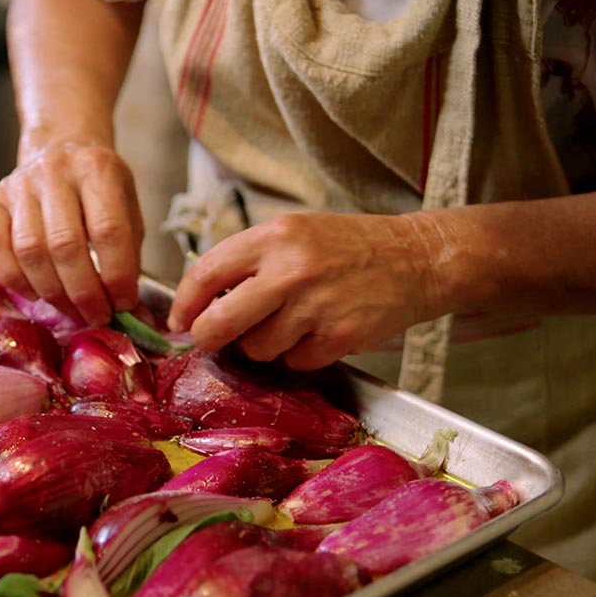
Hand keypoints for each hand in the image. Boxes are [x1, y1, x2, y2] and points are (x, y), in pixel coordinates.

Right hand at [0, 141, 144, 326]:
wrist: (60, 146)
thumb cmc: (98, 186)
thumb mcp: (126, 205)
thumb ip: (128, 251)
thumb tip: (129, 308)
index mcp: (97, 169)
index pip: (108, 230)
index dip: (117, 275)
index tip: (123, 303)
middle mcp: (55, 172)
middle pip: (64, 245)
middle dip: (83, 292)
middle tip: (96, 315)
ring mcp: (19, 185)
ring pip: (29, 251)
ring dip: (52, 292)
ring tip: (71, 309)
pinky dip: (14, 280)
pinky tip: (35, 293)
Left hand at [166, 211, 445, 369]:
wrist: (416, 258)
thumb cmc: (347, 247)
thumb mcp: (295, 234)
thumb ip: (250, 262)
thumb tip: (202, 303)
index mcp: (274, 236)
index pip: (206, 272)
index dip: (184, 303)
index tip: (179, 320)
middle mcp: (291, 269)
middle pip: (220, 322)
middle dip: (207, 338)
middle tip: (210, 340)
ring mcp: (316, 306)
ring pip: (257, 348)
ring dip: (263, 346)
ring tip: (288, 324)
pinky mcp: (339, 336)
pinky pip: (294, 361)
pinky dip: (299, 355)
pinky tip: (318, 332)